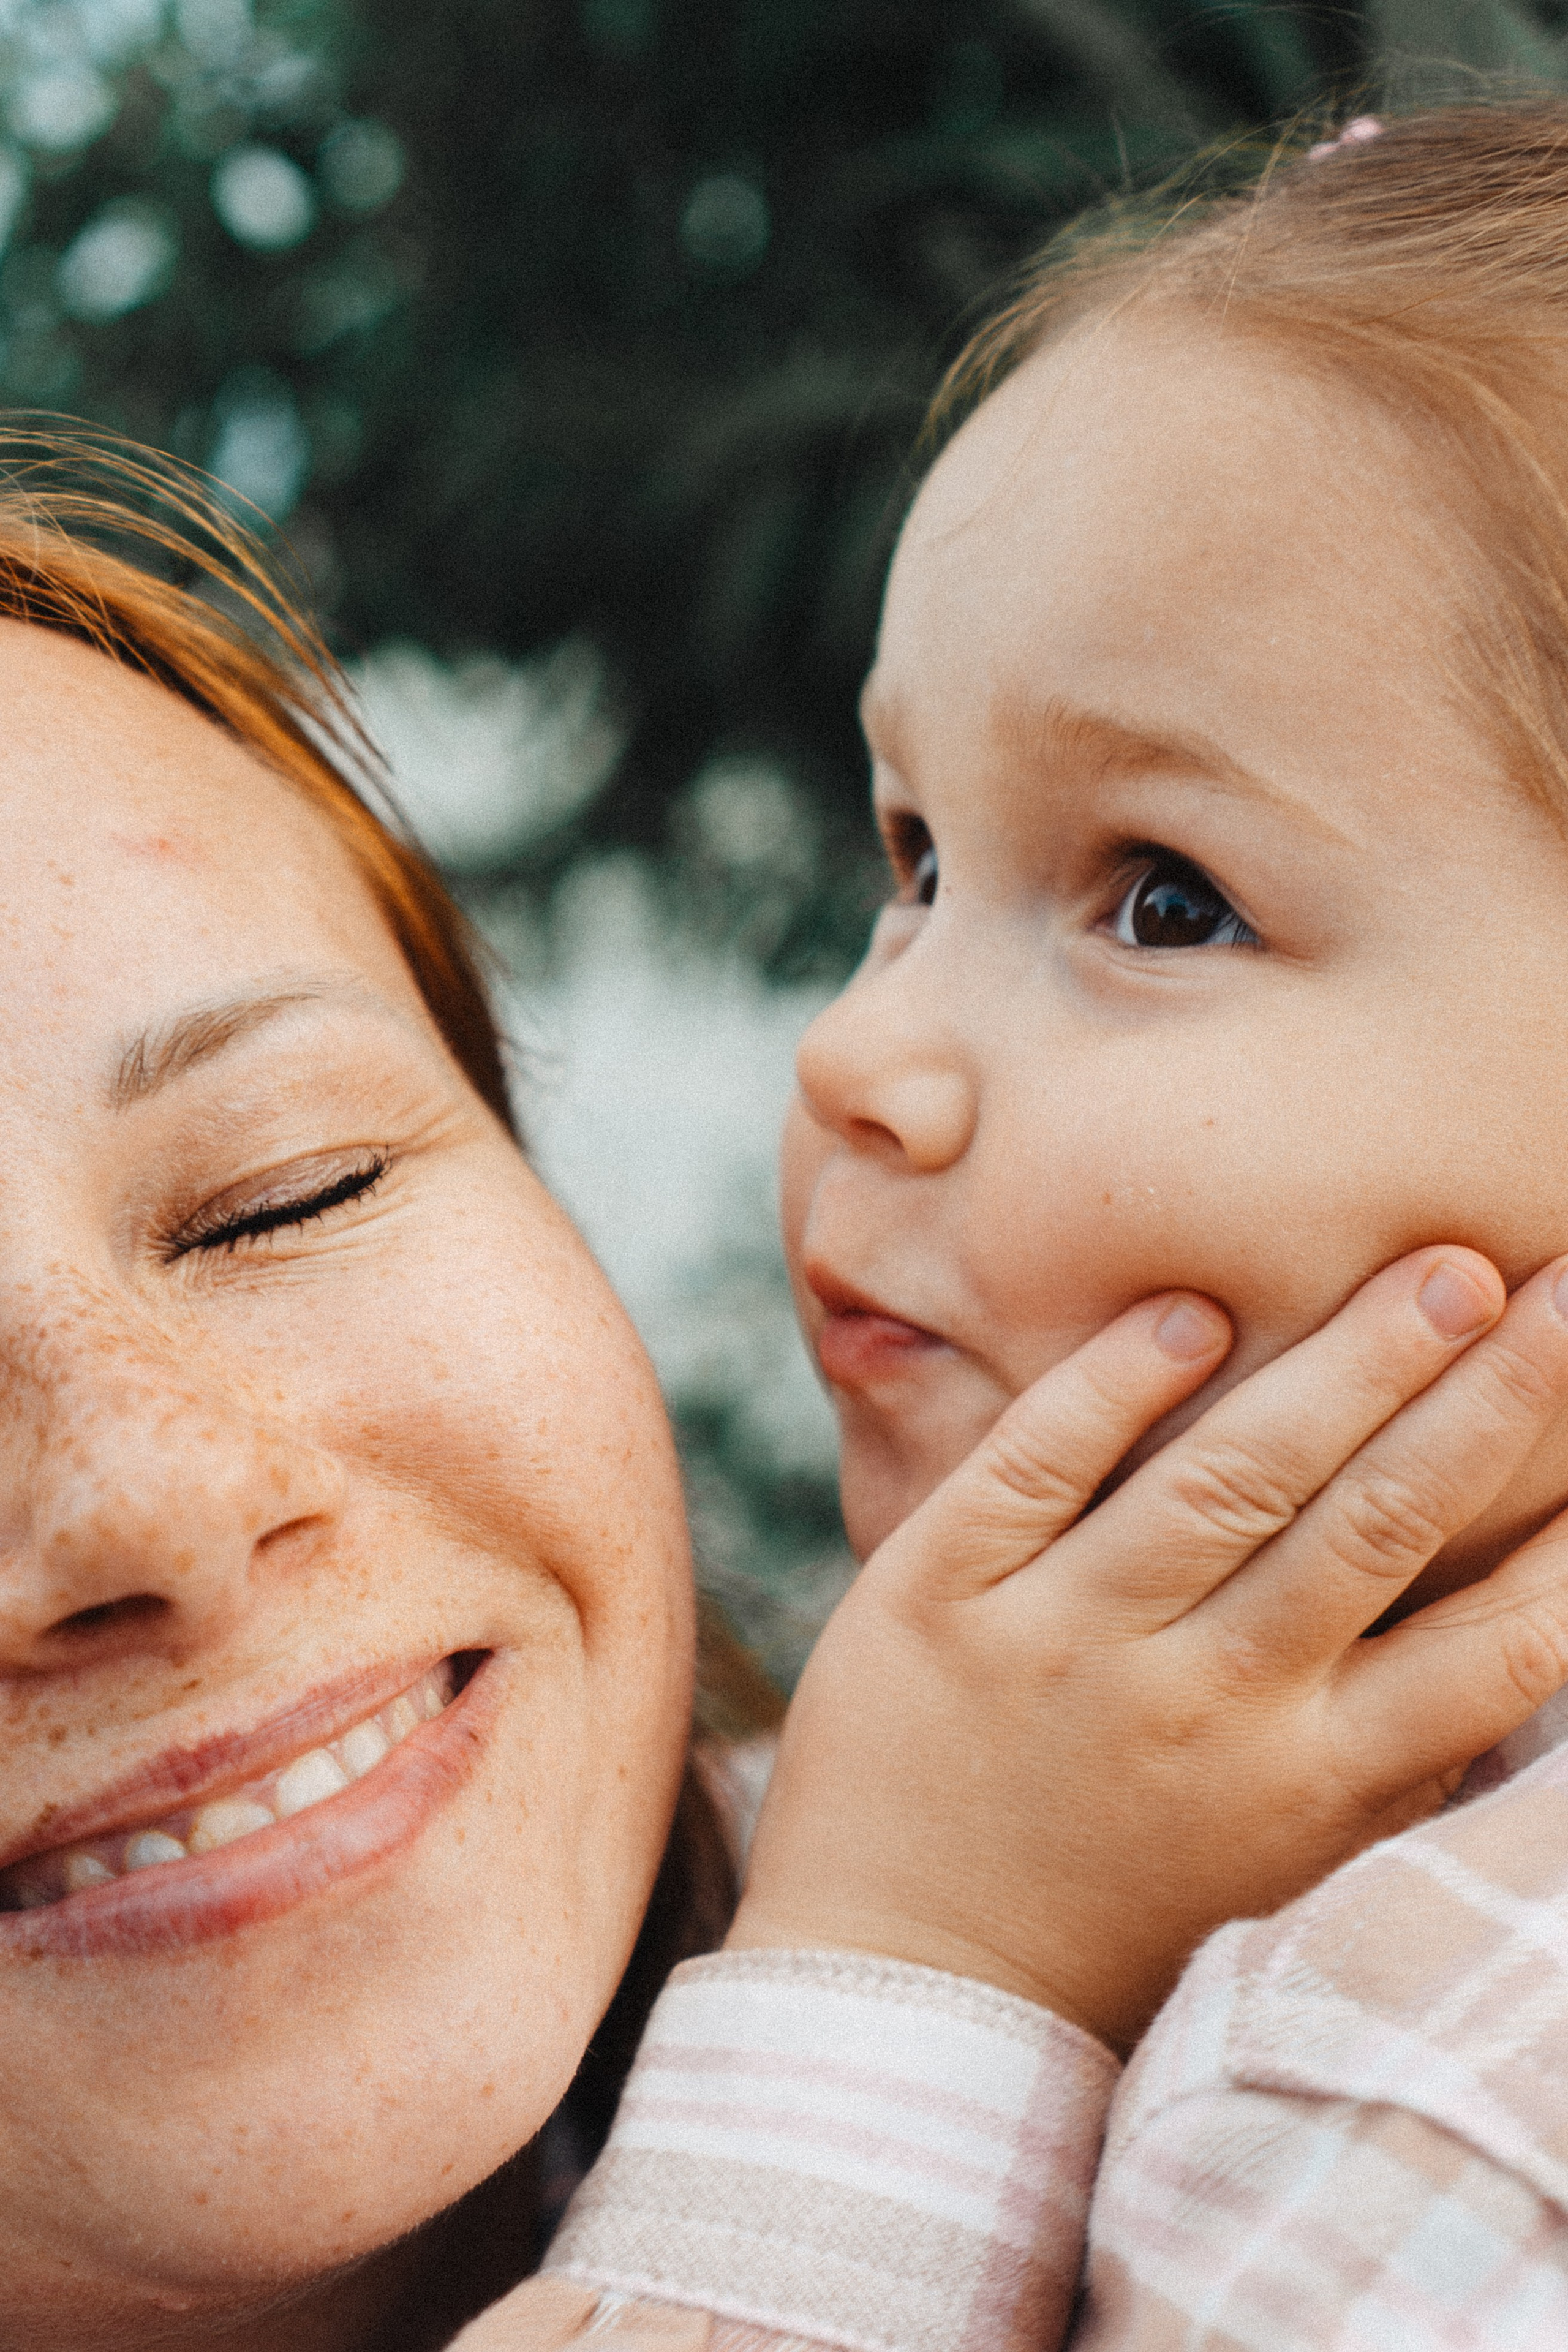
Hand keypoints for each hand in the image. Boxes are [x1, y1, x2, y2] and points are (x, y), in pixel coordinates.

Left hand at [728, 1247, 1567, 2051]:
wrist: (904, 1981)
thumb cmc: (1118, 1910)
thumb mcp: (1282, 1854)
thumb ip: (1389, 1750)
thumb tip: (1526, 1632)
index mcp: (1308, 1784)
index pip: (1489, 1657)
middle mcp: (1200, 1707)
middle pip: (1374, 1528)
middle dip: (1490, 1402)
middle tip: (1566, 1285)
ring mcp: (1062, 1643)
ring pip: (1225, 1478)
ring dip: (1347, 1366)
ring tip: (1442, 1272)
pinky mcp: (937, 1594)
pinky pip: (1034, 1464)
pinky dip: (1113, 1385)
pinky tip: (1189, 1312)